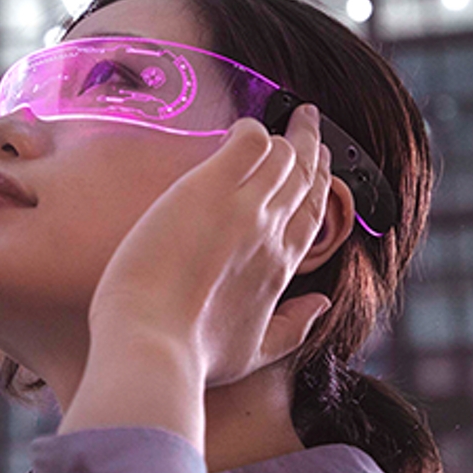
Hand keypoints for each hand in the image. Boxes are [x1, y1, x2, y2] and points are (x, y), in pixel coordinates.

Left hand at [86, 104, 332, 388]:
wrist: (150, 344)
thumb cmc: (191, 355)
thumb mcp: (254, 352)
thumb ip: (292, 328)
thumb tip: (321, 306)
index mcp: (281, 268)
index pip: (312, 212)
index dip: (319, 182)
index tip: (318, 161)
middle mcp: (272, 233)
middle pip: (304, 177)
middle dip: (310, 146)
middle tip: (309, 123)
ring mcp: (245, 208)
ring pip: (283, 155)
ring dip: (285, 134)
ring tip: (284, 117)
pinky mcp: (209, 188)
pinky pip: (248, 141)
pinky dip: (250, 129)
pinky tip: (241, 128)